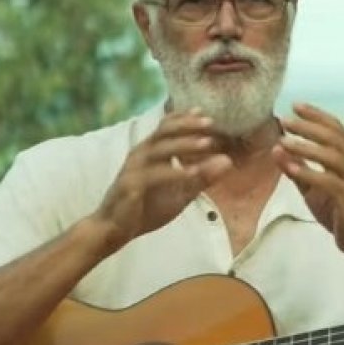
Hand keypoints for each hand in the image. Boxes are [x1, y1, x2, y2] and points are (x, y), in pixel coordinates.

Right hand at [92, 110, 231, 251]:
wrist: (115, 229)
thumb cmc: (146, 207)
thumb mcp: (181, 193)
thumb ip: (202, 177)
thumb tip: (228, 161)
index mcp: (150, 152)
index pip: (167, 127)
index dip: (185, 118)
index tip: (207, 115)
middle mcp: (140, 155)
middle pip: (163, 131)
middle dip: (187, 125)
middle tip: (211, 123)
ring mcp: (134, 169)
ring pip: (159, 149)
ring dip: (184, 144)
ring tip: (207, 143)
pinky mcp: (130, 186)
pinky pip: (153, 175)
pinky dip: (174, 172)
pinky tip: (192, 173)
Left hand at [273, 102, 343, 259]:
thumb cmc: (339, 210)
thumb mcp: (313, 187)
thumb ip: (297, 168)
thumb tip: (276, 148)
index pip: (336, 127)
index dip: (316, 115)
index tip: (295, 105)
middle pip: (334, 137)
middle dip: (309, 127)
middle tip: (286, 121)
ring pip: (332, 156)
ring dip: (307, 147)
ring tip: (284, 141)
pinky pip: (329, 181)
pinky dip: (309, 173)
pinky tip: (291, 168)